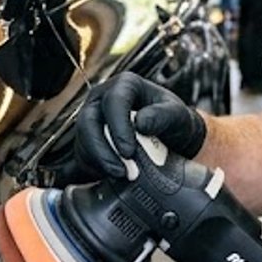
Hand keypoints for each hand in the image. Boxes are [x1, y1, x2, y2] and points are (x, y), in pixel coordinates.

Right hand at [73, 73, 205, 180]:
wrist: (171, 139)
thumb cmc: (174, 121)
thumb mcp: (178, 116)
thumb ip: (163, 116)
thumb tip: (141, 123)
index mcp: (125, 85)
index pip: (114, 101)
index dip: (118, 127)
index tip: (129, 151)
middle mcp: (103, 98)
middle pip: (88, 121)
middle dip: (102, 149)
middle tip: (121, 171)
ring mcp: (93, 118)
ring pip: (83, 139)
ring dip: (100, 161)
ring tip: (121, 176)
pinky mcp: (88, 139)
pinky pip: (83, 154)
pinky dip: (97, 167)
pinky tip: (114, 176)